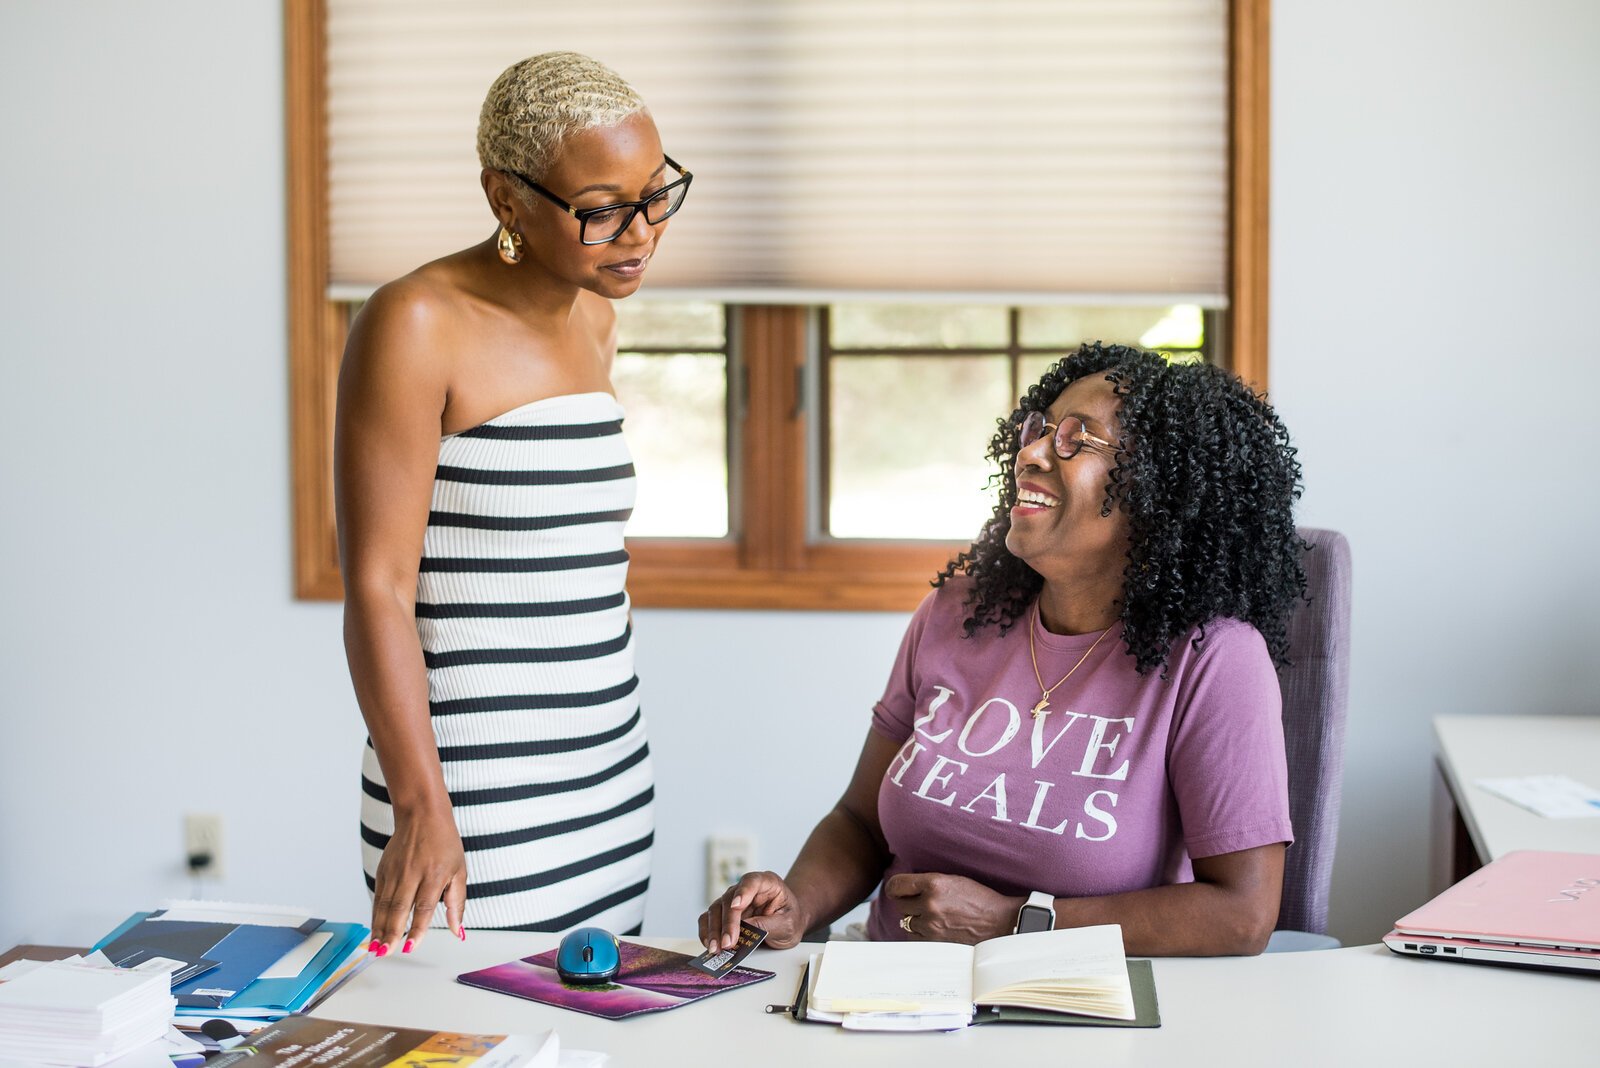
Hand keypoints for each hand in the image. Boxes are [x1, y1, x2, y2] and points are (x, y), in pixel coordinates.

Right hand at [370, 805, 466, 954]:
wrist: (422, 815)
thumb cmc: (444, 844)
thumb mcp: (459, 870)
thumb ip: (457, 903)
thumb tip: (457, 931)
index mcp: (434, 874)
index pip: (424, 906)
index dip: (417, 928)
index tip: (411, 946)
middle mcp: (412, 873)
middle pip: (399, 907)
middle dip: (391, 932)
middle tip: (385, 953)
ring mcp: (395, 871)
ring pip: (385, 904)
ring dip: (379, 928)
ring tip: (376, 948)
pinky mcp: (384, 870)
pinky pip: (378, 897)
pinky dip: (375, 915)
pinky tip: (374, 930)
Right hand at [698, 871, 806, 951]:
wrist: (786, 924)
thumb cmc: (789, 919)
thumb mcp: (787, 924)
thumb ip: (768, 925)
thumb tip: (746, 928)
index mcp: (767, 883)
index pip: (751, 881)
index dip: (742, 892)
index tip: (736, 906)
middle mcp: (746, 888)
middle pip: (729, 899)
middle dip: (727, 923)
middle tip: (728, 943)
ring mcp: (732, 899)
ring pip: (716, 909)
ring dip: (714, 930)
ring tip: (717, 948)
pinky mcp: (723, 913)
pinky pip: (709, 919)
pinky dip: (707, 932)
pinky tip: (710, 945)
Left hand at [883, 872, 1019, 944]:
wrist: (999, 922)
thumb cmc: (978, 898)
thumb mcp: (953, 880)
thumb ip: (928, 883)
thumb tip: (905, 887)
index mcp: (934, 884)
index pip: (896, 885)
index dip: (894, 887)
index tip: (896, 889)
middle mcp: (930, 904)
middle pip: (900, 904)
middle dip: (907, 902)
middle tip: (919, 902)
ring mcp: (932, 926)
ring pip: (906, 922)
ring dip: (914, 918)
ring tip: (929, 915)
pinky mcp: (936, 942)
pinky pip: (914, 937)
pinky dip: (919, 933)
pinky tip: (931, 928)